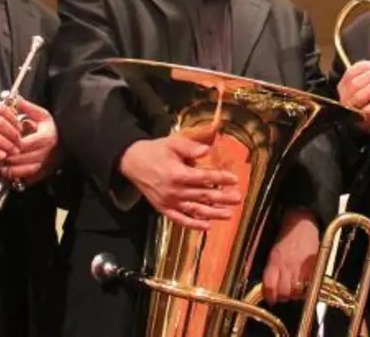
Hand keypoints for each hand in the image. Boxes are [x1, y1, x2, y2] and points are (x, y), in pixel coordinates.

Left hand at [1, 98, 57, 181]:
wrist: (69, 142)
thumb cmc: (54, 129)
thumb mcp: (43, 115)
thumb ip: (28, 108)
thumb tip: (15, 100)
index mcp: (46, 137)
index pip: (23, 144)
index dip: (10, 144)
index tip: (0, 142)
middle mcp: (47, 152)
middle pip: (22, 158)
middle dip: (7, 157)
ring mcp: (46, 164)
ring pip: (24, 170)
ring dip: (11, 169)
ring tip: (1, 164)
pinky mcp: (44, 173)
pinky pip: (29, 178)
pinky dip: (18, 176)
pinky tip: (10, 172)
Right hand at [118, 131, 241, 230]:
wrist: (132, 162)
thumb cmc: (155, 150)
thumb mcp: (172, 143)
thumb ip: (190, 147)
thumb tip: (206, 150)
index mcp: (177, 173)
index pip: (204, 177)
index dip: (220, 178)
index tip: (234, 179)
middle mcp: (174, 190)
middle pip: (203, 195)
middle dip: (222, 197)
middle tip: (238, 198)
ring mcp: (169, 202)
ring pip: (195, 210)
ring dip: (213, 213)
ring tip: (229, 214)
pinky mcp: (163, 208)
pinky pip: (180, 219)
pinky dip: (193, 225)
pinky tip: (206, 227)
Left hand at [260, 209, 319, 305]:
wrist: (302, 223)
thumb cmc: (286, 236)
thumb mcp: (273, 251)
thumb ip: (270, 269)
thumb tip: (267, 286)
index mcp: (274, 261)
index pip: (269, 286)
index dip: (269, 296)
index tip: (271, 299)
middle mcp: (286, 266)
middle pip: (283, 292)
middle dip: (283, 297)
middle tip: (283, 294)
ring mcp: (301, 267)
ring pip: (296, 292)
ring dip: (295, 294)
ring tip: (295, 289)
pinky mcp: (313, 267)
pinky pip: (309, 285)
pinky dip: (306, 289)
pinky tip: (305, 285)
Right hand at [337, 60, 369, 127]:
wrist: (356, 126)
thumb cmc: (360, 104)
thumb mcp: (358, 89)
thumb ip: (364, 79)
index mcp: (343, 87)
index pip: (350, 73)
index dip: (362, 67)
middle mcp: (345, 97)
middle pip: (355, 84)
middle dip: (369, 76)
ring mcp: (351, 109)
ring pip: (359, 96)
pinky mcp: (360, 120)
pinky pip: (366, 111)